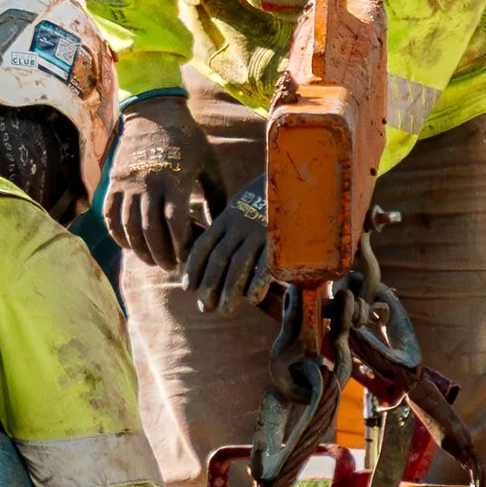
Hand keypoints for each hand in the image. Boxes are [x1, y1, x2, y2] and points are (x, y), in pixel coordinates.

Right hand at [102, 95, 218, 268]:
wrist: (153, 111)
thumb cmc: (187, 138)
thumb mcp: (208, 162)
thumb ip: (217, 194)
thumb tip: (220, 224)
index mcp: (175, 178)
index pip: (174, 221)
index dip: (181, 244)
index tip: (188, 257)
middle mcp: (148, 182)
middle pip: (150, 229)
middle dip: (160, 254)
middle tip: (169, 267)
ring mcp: (128, 182)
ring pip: (129, 226)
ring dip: (139, 249)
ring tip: (151, 261)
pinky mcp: (114, 181)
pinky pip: (110, 214)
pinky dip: (117, 234)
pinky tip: (128, 245)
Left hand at [183, 183, 269, 317]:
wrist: (298, 175)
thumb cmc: (270, 196)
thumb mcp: (243, 204)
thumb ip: (231, 225)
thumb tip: (216, 251)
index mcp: (228, 216)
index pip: (203, 245)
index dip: (193, 268)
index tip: (187, 288)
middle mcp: (240, 223)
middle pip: (218, 259)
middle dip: (209, 285)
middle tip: (205, 307)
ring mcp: (260, 230)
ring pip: (239, 265)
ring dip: (229, 291)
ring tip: (224, 310)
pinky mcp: (281, 237)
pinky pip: (266, 263)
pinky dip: (257, 283)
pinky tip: (252, 300)